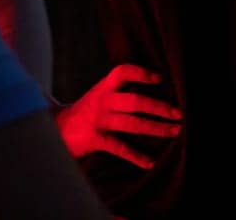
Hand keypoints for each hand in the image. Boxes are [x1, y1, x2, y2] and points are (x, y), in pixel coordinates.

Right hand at [55, 64, 182, 168]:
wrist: (56, 129)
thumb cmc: (87, 111)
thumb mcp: (100, 95)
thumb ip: (120, 91)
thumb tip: (153, 92)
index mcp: (104, 87)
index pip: (123, 72)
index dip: (141, 73)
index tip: (160, 78)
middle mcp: (103, 101)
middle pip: (135, 101)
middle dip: (160, 107)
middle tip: (179, 113)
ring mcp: (99, 121)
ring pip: (133, 124)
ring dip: (156, 128)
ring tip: (175, 131)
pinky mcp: (96, 140)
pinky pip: (121, 148)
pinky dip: (137, 156)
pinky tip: (151, 162)